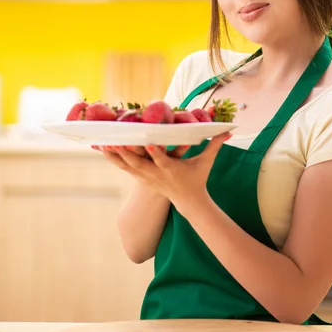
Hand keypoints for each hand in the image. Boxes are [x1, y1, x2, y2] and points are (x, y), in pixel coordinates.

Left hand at [94, 133, 230, 215]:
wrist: (188, 202)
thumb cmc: (198, 178)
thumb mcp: (207, 162)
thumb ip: (215, 144)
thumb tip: (229, 130)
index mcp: (171, 169)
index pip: (162, 160)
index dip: (154, 152)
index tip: (147, 142)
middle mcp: (156, 174)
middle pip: (138, 163)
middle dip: (126, 152)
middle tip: (115, 139)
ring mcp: (147, 177)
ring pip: (127, 166)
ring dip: (114, 155)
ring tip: (102, 142)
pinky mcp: (141, 178)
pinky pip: (124, 167)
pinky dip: (113, 159)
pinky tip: (102, 148)